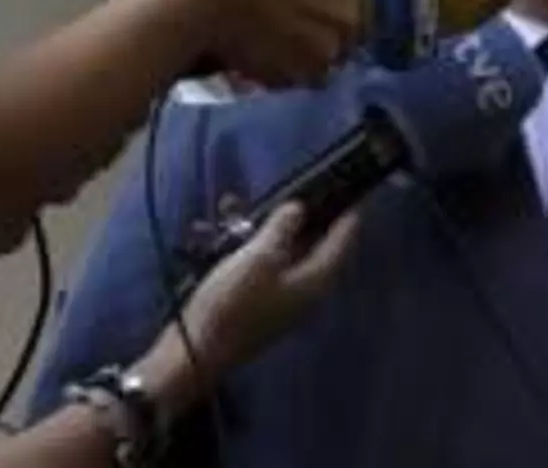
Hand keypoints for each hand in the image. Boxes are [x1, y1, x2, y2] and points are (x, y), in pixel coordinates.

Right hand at [160, 0, 367, 88]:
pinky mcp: (299, 78)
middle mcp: (350, 15)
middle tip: (289, 26)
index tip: (317, 9)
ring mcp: (328, 51)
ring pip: (323, 61)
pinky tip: (256, 55)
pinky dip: (281, 73)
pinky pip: (295, 79)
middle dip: (325, 34)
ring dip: (302, 57)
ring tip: (269, 43)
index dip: (338, 8)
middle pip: (348, 35)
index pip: (364, 2)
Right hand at [176, 202, 357, 378]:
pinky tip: (225, 234)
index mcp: (315, 280)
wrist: (196, 353)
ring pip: (284, 254)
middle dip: (303, 218)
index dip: (348, 215)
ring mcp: (283, 301)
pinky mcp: (260, 305)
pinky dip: (250, 248)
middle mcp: (306, 292)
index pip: (342, 242)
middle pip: (315, 247)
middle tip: (297, 194)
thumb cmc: (232, 303)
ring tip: (245, 208)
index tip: (350, 193)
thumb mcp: (258, 258)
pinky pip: (263, 267)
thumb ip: (282, 229)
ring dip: (268, 230)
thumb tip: (299, 208)